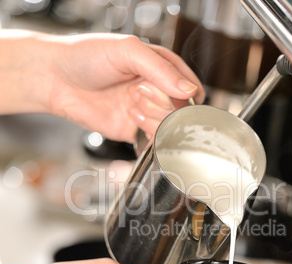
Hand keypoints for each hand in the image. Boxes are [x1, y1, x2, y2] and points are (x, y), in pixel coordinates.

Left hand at [0, 30, 204, 141]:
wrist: (56, 80)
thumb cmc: (87, 56)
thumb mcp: (128, 50)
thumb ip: (161, 69)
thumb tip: (189, 90)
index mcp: (162, 68)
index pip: (191, 87)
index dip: (185, 95)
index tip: (172, 95)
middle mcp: (157, 91)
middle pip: (182, 111)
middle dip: (164, 105)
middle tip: (139, 93)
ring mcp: (147, 112)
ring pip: (170, 127)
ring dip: (153, 118)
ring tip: (132, 104)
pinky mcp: (135, 130)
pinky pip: (154, 141)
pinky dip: (149, 134)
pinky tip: (131, 118)